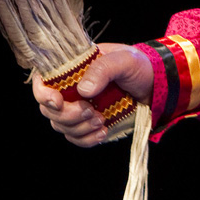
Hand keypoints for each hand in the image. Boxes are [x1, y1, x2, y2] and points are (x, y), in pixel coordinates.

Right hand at [33, 42, 154, 146]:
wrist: (158, 86)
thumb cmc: (139, 67)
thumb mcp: (124, 60)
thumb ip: (103, 69)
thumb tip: (83, 90)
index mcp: (73, 69)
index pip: (43, 81)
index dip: (42, 94)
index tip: (57, 102)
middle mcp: (71, 90)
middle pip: (48, 110)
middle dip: (67, 115)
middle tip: (90, 111)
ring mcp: (79, 108)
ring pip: (61, 126)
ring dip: (78, 128)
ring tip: (101, 120)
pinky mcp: (89, 124)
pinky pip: (76, 138)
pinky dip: (86, 139)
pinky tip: (102, 132)